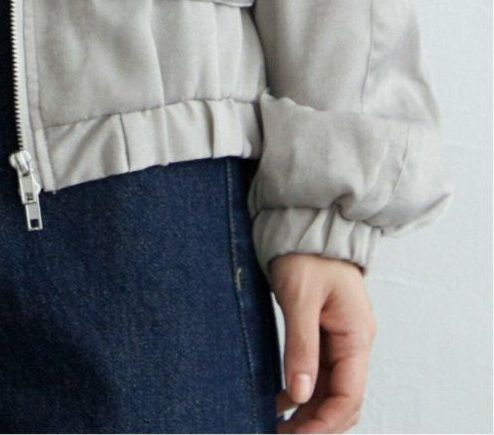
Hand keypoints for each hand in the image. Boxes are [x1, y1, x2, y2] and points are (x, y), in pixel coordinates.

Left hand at [270, 252, 375, 431]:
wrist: (307, 220)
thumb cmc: (306, 252)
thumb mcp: (300, 297)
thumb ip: (302, 346)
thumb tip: (302, 395)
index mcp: (356, 336)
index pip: (348, 396)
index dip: (325, 424)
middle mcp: (353, 342)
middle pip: (342, 399)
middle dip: (316, 424)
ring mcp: (340, 338)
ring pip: (330, 388)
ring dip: (308, 411)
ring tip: (277, 425)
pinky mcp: (324, 331)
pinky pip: (319, 371)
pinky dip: (302, 389)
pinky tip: (280, 399)